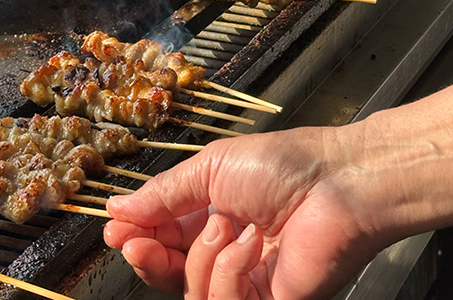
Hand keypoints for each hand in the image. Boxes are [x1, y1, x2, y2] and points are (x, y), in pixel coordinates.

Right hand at [104, 128, 383, 299]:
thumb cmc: (284, 165)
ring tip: (225, 226)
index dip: (136, 238)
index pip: (162, 237)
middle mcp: (226, 250)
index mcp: (212, 214)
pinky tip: (247, 246)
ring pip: (191, 292)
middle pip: (169, 272)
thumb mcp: (210, 168)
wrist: (338, 184)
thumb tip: (116, 208)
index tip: (114, 231)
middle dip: (147, 258)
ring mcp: (247, 280)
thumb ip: (162, 194)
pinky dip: (228, 273)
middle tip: (134, 243)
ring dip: (200, 257)